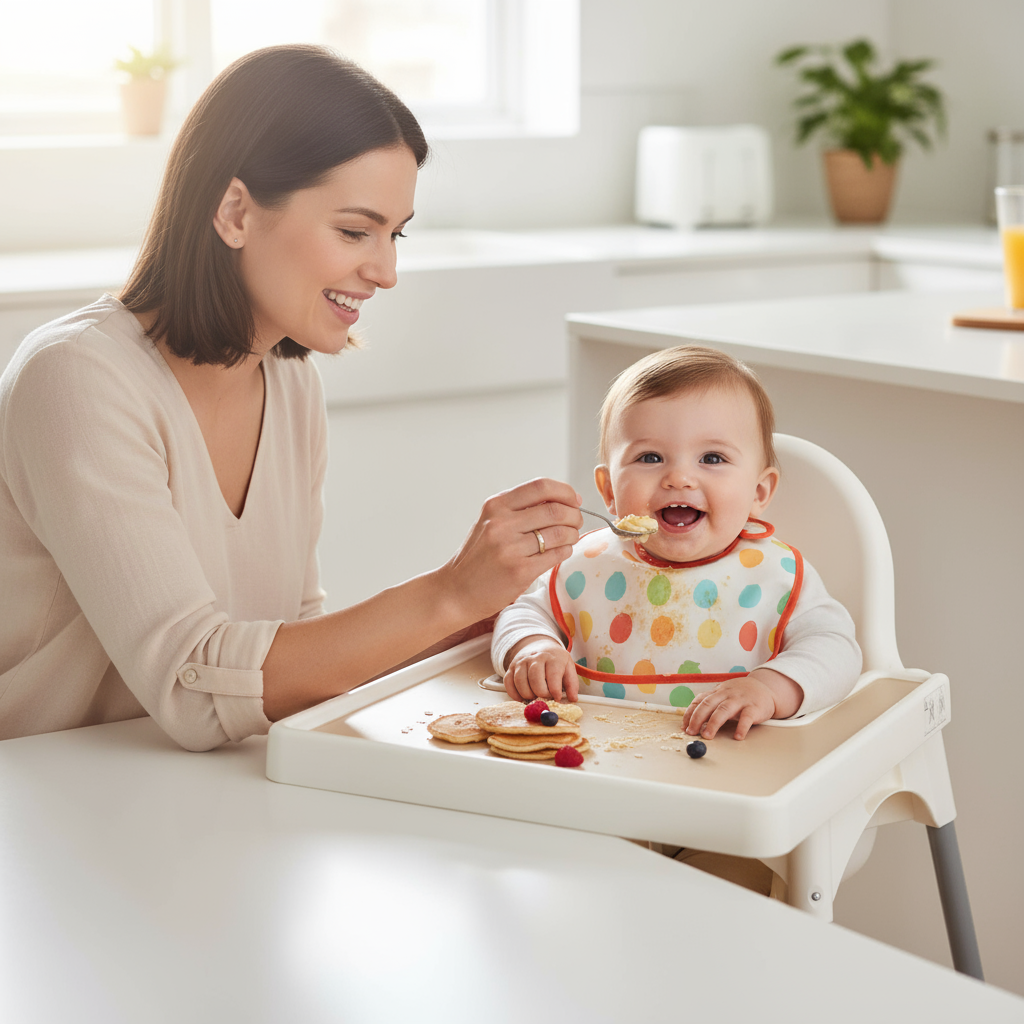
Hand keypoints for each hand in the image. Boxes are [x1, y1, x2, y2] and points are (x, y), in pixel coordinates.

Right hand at [438, 478, 582, 622]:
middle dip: (574, 515)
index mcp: (496, 506)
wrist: (456, 591)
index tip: (574, 500)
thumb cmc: (478, 557)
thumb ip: (520, 510)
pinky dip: (565, 551)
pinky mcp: (519, 571)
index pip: (541, 486)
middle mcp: (501, 523)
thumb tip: (564, 500)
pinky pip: (556, 555)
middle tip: (576, 522)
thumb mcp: (490, 523)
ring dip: (572, 534)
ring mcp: (510, 548)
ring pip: (559, 533)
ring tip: (570, 538)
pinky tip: (561, 552)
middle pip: (555, 509)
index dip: (565, 492)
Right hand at [503, 635, 578, 702]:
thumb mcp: (568, 667)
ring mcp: (521, 662)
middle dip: (541, 694)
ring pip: (520, 682)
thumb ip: (572, 684)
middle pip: (535, 680)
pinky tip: (522, 697)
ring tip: (534, 697)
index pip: (553, 676)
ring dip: (527, 695)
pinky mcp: (511, 667)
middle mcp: (535, 658)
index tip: (557, 698)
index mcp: (552, 658)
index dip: (555, 691)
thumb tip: (573, 699)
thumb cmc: (555, 661)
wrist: (539, 646)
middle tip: (545, 698)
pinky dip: (514, 694)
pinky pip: (508, 683)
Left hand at [682, 669, 803, 739]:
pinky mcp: (754, 707)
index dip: (690, 713)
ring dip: (714, 723)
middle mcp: (726, 694)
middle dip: (697, 718)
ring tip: (707, 736)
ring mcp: (740, 700)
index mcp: (717, 692)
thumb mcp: (723, 694)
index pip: (699, 700)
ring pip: (724, 710)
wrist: (766, 688)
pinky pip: (747, 717)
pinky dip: (741, 727)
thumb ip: (710, 706)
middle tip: (692, 732)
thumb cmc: (740, 695)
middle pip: (708, 704)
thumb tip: (691, 723)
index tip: (684, 726)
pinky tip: (737, 736)